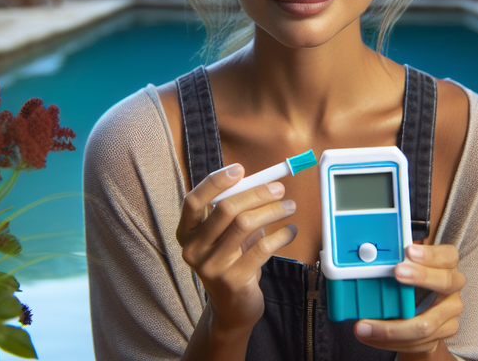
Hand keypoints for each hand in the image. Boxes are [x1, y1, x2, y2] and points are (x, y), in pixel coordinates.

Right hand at [176, 164, 297, 334]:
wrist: (232, 307)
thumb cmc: (232, 260)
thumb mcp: (226, 235)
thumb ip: (234, 210)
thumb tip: (263, 180)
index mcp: (187, 234)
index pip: (193, 201)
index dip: (215, 182)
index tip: (239, 169)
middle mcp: (194, 250)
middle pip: (225, 209)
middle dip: (256, 193)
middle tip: (279, 188)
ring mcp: (212, 267)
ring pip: (246, 225)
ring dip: (273, 211)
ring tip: (289, 206)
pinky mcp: (233, 280)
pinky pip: (262, 247)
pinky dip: (281, 235)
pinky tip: (291, 230)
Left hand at [354, 244, 464, 355]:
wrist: (421, 317)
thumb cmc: (411, 285)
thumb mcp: (406, 270)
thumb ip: (396, 263)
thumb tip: (367, 255)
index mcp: (447, 265)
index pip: (447, 255)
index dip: (430, 253)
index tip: (409, 250)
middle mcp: (452, 289)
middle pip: (445, 282)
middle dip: (421, 276)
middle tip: (396, 272)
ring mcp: (450, 314)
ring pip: (425, 324)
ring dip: (391, 327)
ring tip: (364, 326)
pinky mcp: (441, 334)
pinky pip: (416, 343)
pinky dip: (389, 341)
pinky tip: (370, 337)